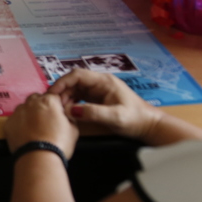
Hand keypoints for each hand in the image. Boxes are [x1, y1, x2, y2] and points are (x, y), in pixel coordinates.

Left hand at [4, 92, 77, 156]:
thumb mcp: (73, 129)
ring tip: (36, 130)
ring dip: (30, 115)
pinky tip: (27, 135)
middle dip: (42, 107)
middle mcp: (31, 103)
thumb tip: (67, 114)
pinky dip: (20, 125)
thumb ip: (69, 116)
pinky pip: (15, 120)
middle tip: (47, 122)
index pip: (54, 96)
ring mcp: (18, 112)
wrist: (39, 159)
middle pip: (37, 99)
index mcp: (49, 101)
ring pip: (24, 108)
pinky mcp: (9, 123)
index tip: (58, 113)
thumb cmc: (56, 145)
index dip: (57, 105)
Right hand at [47, 69, 162, 140]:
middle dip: (62, 91)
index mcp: (103, 81)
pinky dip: (72, 103)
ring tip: (59, 110)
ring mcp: (98, 90)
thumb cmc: (134, 119)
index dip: (62, 83)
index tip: (52, 94)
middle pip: (74, 81)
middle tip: (53, 105)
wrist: (148, 125)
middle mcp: (99, 83)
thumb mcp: (115, 117)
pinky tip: (68, 112)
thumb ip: (93, 113)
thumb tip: (70, 110)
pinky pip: (80, 97)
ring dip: (66, 98)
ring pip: (75, 89)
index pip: (77, 75)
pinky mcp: (98, 98)